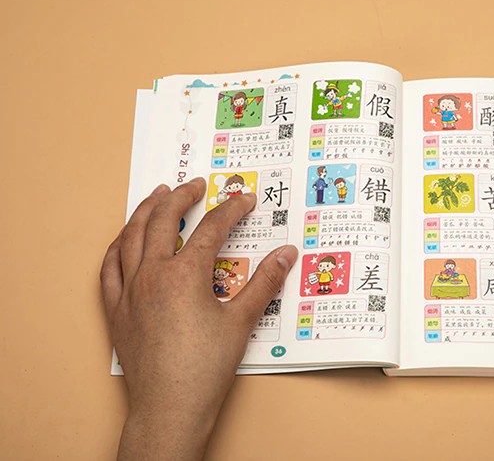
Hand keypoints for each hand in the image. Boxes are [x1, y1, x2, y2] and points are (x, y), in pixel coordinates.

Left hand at [100, 177, 297, 460]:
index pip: (212, 228)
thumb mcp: (242, 321)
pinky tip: (124, 240)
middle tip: (195, 184)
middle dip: (181, 196)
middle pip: (164, 220)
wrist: (170, 406)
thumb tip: (287, 254)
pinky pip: (109, 267)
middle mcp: (152, 274)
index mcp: (185, 274)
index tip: (244, 201)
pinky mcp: (116, 309)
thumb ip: (265, 283)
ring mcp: (129, 290)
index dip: (231, 210)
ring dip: (145, 211)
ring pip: (131, 237)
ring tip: (156, 196)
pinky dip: (117, 246)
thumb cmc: (205, 367)